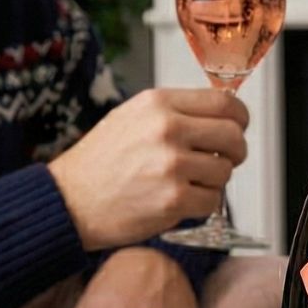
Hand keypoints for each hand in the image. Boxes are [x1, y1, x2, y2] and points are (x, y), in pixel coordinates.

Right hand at [47, 88, 248, 250]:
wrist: (68, 201)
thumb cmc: (100, 162)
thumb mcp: (132, 117)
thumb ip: (175, 112)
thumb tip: (222, 115)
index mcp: (158, 104)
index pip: (224, 103)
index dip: (239, 119)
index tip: (236, 129)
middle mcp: (167, 129)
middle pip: (234, 136)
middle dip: (234, 152)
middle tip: (221, 160)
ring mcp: (171, 165)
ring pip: (225, 171)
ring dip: (212, 181)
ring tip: (186, 182)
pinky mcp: (174, 199)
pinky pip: (212, 201)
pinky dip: (201, 205)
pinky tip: (178, 201)